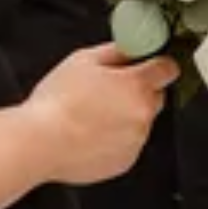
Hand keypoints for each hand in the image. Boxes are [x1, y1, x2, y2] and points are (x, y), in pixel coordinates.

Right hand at [25, 43, 178, 185]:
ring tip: (91, 119)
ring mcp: (136, 140)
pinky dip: (115, 141)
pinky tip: (90, 137)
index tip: (147, 68)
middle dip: (138, 94)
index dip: (157, 66)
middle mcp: (144, 114)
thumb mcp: (83, 60)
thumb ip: (116, 51)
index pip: (168, 69)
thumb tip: (134, 47)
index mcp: (137, 86)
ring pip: (141, 123)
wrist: (38, 144)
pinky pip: (128, 146)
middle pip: (155, 97)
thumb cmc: (56, 103)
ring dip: (125, 119)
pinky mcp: (125, 161)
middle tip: (107, 94)